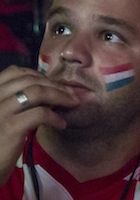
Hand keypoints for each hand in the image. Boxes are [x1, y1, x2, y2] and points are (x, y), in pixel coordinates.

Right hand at [0, 66, 78, 184]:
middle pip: (29, 80)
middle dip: (55, 85)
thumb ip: (17, 103)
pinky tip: (61, 124)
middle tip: (71, 94)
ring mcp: (0, 111)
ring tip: (72, 104)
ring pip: (37, 92)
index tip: (55, 84)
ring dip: (60, 96)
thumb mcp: (2, 116)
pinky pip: (40, 113)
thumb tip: (47, 94)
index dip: (38, 75)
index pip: (14, 71)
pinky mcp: (11, 127)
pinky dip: (55, 117)